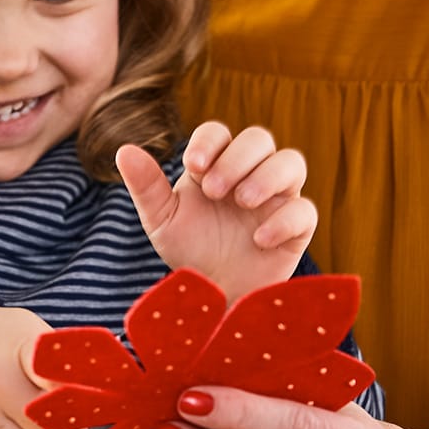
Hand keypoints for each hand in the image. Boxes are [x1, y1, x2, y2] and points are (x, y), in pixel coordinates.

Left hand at [118, 122, 316, 300]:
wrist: (212, 296)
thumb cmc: (188, 251)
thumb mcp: (162, 221)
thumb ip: (147, 187)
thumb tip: (123, 150)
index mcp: (216, 166)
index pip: (219, 132)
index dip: (210, 141)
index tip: (195, 165)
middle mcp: (250, 174)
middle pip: (259, 138)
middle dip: (237, 158)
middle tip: (214, 190)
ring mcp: (277, 199)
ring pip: (292, 162)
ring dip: (267, 176)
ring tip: (242, 201)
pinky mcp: (296, 228)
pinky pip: (305, 210)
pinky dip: (284, 220)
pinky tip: (258, 238)